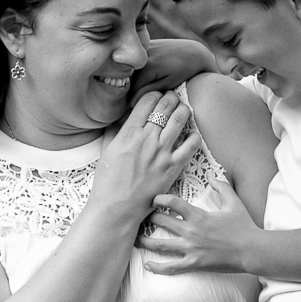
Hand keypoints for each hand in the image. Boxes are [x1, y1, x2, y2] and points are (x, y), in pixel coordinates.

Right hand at [88, 90, 201, 222]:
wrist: (117, 207)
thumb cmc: (108, 181)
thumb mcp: (107, 150)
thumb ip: (116, 130)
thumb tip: (124, 115)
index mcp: (128, 133)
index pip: (146, 102)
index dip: (154, 94)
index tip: (157, 95)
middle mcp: (147, 139)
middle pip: (165, 107)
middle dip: (171, 98)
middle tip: (173, 97)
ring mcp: (162, 152)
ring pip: (179, 121)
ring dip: (183, 110)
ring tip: (184, 108)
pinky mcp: (173, 167)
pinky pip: (190, 145)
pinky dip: (194, 136)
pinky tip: (192, 134)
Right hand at [130, 39, 216, 104]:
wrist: (193, 52)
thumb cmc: (184, 71)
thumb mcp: (168, 84)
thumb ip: (149, 92)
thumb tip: (131, 102)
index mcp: (147, 67)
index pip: (131, 89)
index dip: (132, 101)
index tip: (132, 111)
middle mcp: (141, 56)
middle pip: (128, 79)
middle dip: (130, 91)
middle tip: (135, 104)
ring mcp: (142, 48)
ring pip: (131, 70)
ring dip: (132, 81)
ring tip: (140, 92)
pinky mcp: (145, 45)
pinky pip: (136, 61)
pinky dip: (137, 71)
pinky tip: (145, 78)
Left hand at [138, 178, 258, 273]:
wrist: (252, 250)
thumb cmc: (244, 226)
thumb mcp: (234, 203)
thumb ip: (222, 187)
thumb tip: (211, 177)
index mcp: (198, 216)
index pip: (172, 203)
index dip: (159, 198)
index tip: (154, 198)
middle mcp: (191, 232)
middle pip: (161, 222)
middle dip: (149, 217)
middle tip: (141, 216)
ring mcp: (191, 249)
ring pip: (160, 245)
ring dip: (145, 241)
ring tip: (134, 239)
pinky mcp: (194, 264)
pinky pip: (171, 267)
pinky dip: (157, 267)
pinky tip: (148, 265)